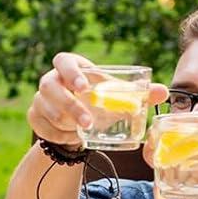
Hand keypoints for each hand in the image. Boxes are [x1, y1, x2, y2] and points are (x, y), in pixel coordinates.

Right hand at [29, 52, 167, 145]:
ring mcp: (38, 98)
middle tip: (88, 122)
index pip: (63, 61)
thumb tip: (163, 92)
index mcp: (70, 67)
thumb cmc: (98, 99)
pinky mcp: (34, 116)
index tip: (83, 87)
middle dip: (69, 106)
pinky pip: (43, 128)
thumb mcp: (115, 94)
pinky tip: (72, 137)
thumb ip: (138, 93)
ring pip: (46, 110)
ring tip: (83, 130)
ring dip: (66, 123)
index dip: (70, 72)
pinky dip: (59, 135)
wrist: (76, 120)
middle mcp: (51, 80)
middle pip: (50, 87)